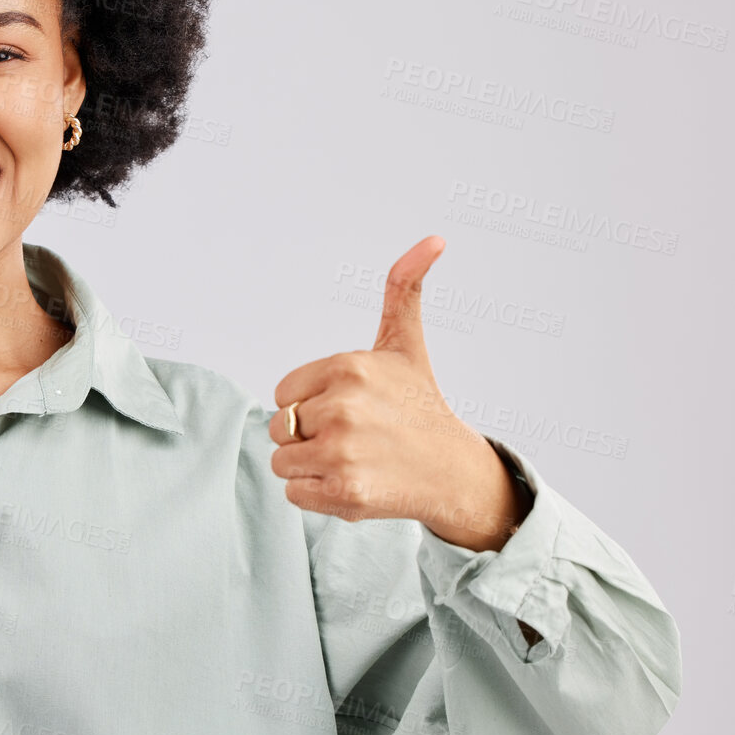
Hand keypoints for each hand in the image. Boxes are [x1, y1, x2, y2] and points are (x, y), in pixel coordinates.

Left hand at [266, 235, 530, 552]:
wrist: (455, 472)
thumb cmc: (419, 405)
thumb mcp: (405, 343)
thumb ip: (403, 289)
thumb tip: (433, 239)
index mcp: (349, 367)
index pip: (284, 393)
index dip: (310, 403)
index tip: (348, 407)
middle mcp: (345, 406)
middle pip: (279, 427)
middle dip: (307, 436)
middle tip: (353, 438)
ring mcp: (344, 451)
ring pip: (282, 461)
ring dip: (310, 467)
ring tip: (353, 459)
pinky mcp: (345, 491)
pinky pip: (293, 493)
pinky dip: (316, 494)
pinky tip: (353, 482)